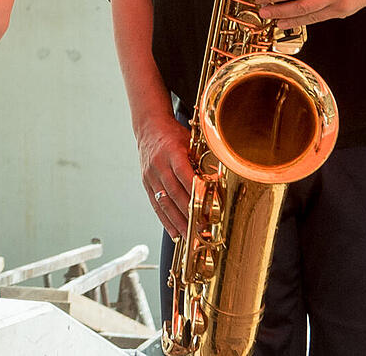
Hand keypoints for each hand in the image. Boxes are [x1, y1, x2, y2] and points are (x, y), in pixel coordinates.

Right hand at [136, 113, 195, 238]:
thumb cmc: (173, 135)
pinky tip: (175, 233)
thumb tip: (218, 181)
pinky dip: (166, 221)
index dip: (195, 192)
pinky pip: (156, 205)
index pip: (184, 175)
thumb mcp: (190, 142)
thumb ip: (202, 161)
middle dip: (188, 213)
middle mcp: (159, 165)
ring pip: (164, 203)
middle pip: (174, 193)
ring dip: (178, 222)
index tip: (207, 208)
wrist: (148, 128)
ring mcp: (150, 176)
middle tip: (201, 229)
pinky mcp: (147, 184)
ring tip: (189, 237)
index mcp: (172, 152)